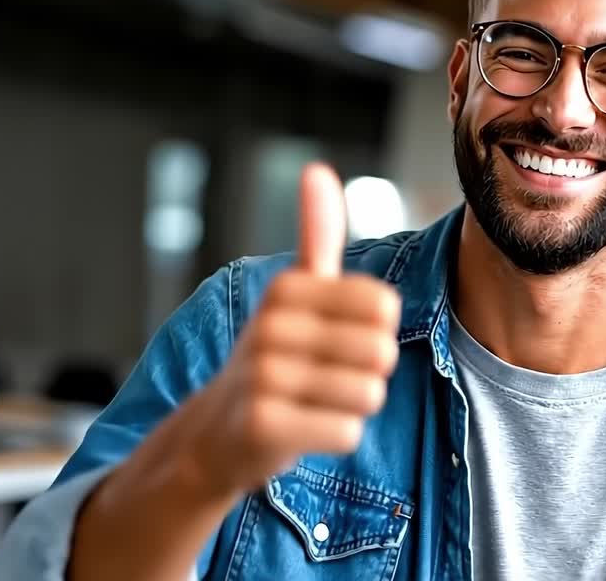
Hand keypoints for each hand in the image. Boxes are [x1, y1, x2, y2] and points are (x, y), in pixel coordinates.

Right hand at [183, 163, 401, 495]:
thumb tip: (316, 170)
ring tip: (316, 401)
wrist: (219, 431)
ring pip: (369, 394)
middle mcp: (269, 326)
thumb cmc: (275, 355)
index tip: (338, 337)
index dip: (377, 331)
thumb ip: (317, 235)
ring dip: (353, 406)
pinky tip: (305, 428)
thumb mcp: (295, 291)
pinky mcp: (263, 426)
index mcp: (287, 288)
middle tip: (327, 376)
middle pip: (382, 352)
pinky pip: (348, 432)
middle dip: (368, 372)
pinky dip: (337, 436)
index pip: (386, 307)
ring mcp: (262, 377)